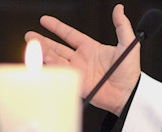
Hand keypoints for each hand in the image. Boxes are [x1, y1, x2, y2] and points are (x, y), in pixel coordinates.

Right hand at [24, 4, 140, 115]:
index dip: (57, 27)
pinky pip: (60, 74)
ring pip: (56, 59)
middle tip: (30, 36)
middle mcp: (82, 59)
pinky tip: (40, 62)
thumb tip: (119, 8)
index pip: (70, 35)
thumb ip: (122, 26)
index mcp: (92, 48)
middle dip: (43, 41)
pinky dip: (49, 68)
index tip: (44, 20)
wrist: (129, 93)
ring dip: (44, 52)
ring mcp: (78, 71)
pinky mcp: (77, 83)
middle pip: (58, 47)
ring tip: (32, 45)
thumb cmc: (131, 71)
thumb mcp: (129, 44)